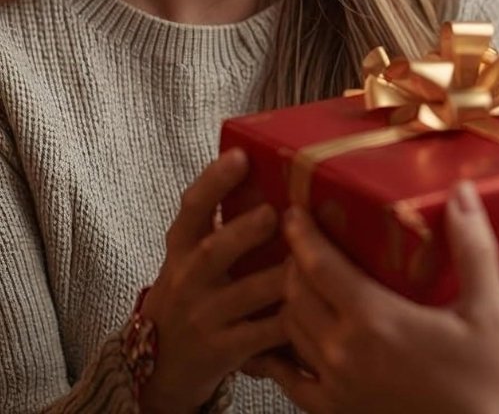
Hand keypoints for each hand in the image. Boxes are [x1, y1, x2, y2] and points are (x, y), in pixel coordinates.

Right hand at [138, 148, 287, 411]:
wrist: (158, 367)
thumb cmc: (192, 292)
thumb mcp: (191, 255)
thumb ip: (222, 221)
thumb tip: (274, 169)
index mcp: (181, 246)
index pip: (191, 208)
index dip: (214, 181)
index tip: (240, 155)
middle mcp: (188, 279)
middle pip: (213, 251)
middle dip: (244, 231)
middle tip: (275, 213)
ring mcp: (204, 316)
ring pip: (245, 295)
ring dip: (278, 276)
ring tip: (308, 259)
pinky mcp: (222, 351)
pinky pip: (259, 335)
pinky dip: (286, 324)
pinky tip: (314, 308)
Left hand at [245, 181, 498, 413]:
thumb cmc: (489, 384)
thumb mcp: (490, 309)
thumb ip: (472, 247)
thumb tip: (461, 192)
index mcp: (375, 320)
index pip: (319, 266)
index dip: (301, 234)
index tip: (293, 211)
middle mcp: (344, 353)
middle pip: (296, 294)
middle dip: (293, 260)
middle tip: (301, 238)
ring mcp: (336, 388)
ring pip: (289, 331)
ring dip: (288, 299)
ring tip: (297, 277)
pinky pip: (291, 381)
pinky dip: (279, 354)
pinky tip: (279, 343)